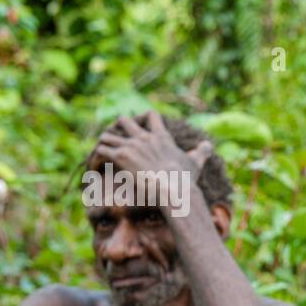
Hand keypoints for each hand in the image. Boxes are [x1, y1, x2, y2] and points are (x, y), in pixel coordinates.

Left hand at [89, 111, 210, 186]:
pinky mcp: (121, 156)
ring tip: (103, 154)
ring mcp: (131, 146)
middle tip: (117, 141)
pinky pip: (101, 150)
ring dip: (104, 144)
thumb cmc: (186, 179)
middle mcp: (144, 137)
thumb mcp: (197, 162)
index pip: (151, 116)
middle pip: (124, 120)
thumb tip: (208, 145)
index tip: (141, 128)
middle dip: (119, 128)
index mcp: (161, 137)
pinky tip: (97, 166)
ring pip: (107, 135)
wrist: (175, 189)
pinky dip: (97, 157)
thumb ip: (202, 151)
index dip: (145, 119)